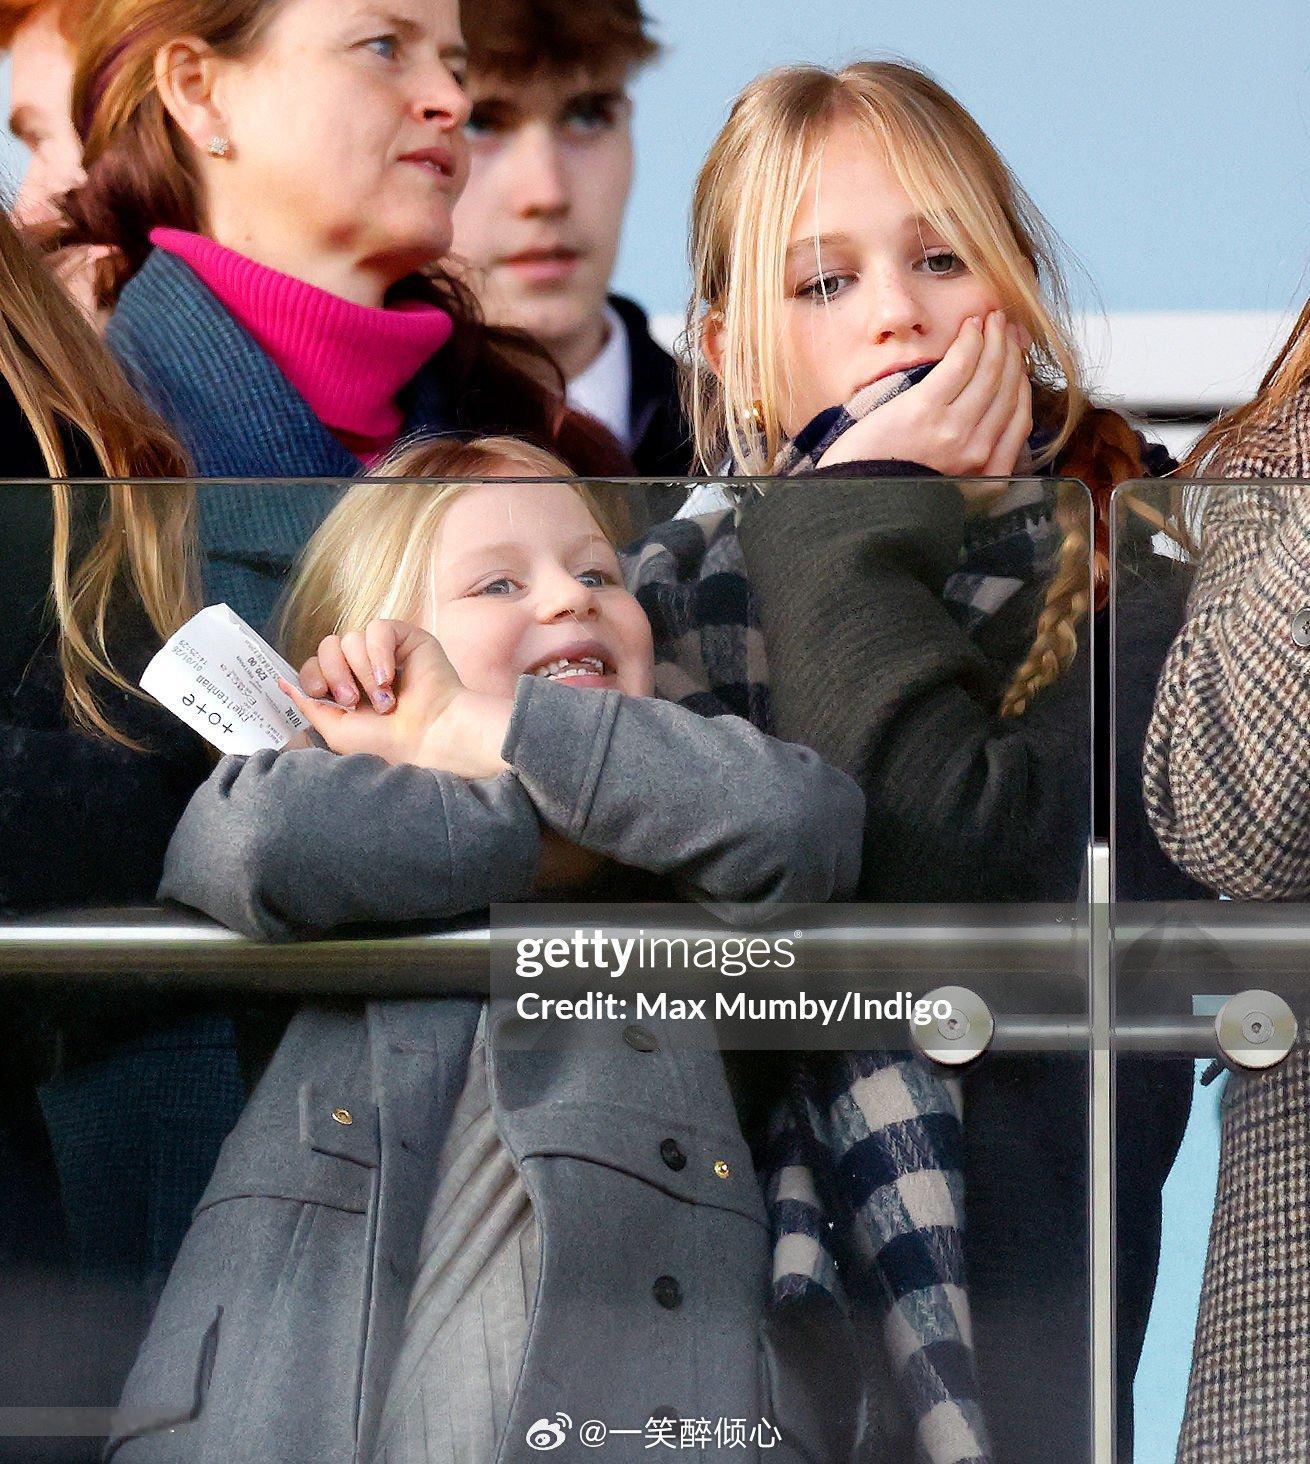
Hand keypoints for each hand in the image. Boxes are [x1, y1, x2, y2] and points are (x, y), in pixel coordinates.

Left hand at [283, 620, 511, 778]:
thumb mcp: (336, 730)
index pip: (316, 663)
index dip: (313, 673)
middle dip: (334, 672)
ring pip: (351, 638)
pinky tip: (389, 678)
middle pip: (328, 645)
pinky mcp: (407, 639)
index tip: (321, 693)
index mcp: (349, 688)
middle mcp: (366, 668)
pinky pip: (378, 628)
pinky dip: (378, 653)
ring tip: (383, 699)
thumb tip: (280, 681)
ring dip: (362, 672)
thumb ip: (308, 704)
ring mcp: (387, 652)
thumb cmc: (387, 743)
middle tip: (352, 700)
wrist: (429, 737)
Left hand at [815, 310, 1032, 478]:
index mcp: (989, 477)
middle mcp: (978, 454)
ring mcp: (954, 432)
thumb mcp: (948, 484)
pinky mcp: (925, 411)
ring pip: (990, 373)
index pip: (1019, 419)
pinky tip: (972, 325)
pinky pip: (960, 364)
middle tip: (1007, 329)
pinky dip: (971, 340)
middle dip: (1012, 354)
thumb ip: (972, 457)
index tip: (1017, 360)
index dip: (1022, 382)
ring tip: (993, 318)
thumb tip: (987, 416)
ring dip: (996, 339)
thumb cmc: (894, 488)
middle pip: (1009, 391)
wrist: (854, 502)